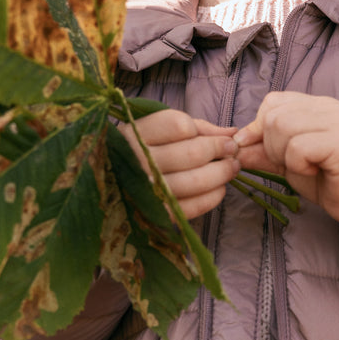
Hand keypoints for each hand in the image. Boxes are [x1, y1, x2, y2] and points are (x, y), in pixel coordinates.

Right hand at [123, 108, 238, 219]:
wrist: (105, 182)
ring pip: (194, 181)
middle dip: (220, 151)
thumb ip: (196, 127)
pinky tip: (218, 189)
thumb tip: (232, 132)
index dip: (207, 132)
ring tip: (231, 168)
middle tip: (233, 152)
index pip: (178, 125)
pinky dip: (211, 198)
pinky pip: (189, 207)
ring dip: (221, 174)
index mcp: (134, 133)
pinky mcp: (153, 213)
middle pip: (191, 153)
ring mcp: (145, 189)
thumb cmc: (140, 149)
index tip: (225, 138)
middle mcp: (137, 161)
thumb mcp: (159, 129)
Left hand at [234, 92, 338, 239]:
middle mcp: (328, 107)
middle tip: (291, 163)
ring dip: (284, 156)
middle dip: (270, 145)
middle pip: (273, 114)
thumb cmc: (330, 180)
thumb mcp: (289, 162)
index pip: (272, 101)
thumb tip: (233, 147)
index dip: (259, 127)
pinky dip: (297, 165)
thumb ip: (263, 151)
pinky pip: (298, 147)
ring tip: (305, 167)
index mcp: (316, 105)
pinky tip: (315, 171)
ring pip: (282, 127)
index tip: (264, 152)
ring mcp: (336, 122)